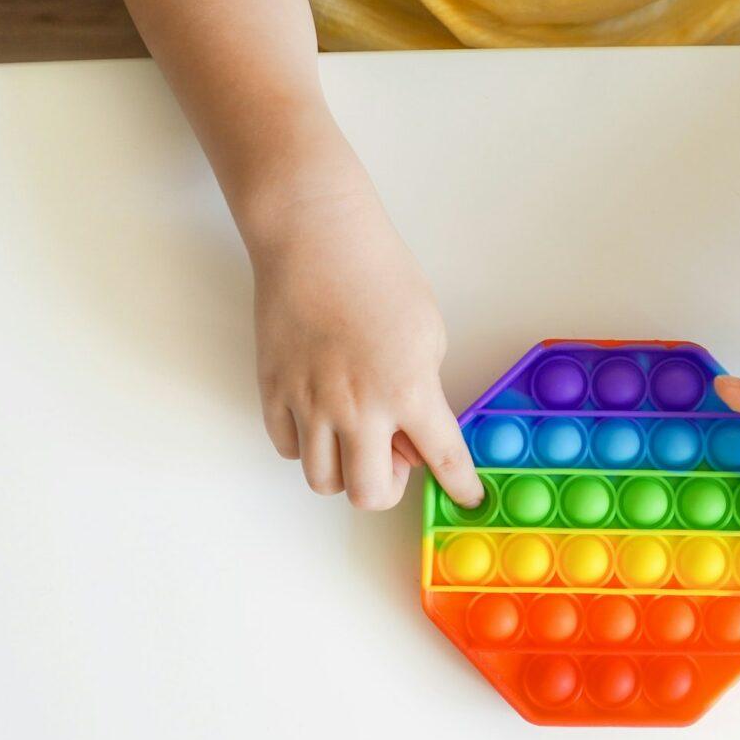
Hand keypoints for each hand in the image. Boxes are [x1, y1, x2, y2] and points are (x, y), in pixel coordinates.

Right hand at [251, 183, 483, 511]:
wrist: (316, 241)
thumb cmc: (378, 276)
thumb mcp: (428, 334)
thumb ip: (423, 394)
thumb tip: (406, 441)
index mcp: (408, 392)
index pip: (443, 460)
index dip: (460, 487)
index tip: (466, 499)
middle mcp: (358, 408)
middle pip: (367, 495)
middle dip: (384, 488)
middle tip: (390, 457)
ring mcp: (309, 403)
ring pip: (322, 480)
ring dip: (343, 469)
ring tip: (351, 434)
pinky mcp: (273, 391)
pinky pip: (286, 447)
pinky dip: (304, 443)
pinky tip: (318, 415)